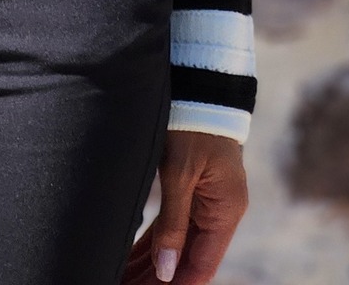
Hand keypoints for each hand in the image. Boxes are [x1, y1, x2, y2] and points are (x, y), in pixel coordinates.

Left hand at [122, 133, 246, 284]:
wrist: (199, 83)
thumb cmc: (192, 124)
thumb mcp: (179, 173)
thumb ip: (173, 223)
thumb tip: (166, 271)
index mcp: (224, 212)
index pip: (201, 265)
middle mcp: (218, 212)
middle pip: (187, 258)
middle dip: (158, 278)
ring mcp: (204, 201)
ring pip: (176, 244)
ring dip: (153, 265)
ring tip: (123, 279)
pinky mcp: (191, 189)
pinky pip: (171, 225)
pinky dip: (153, 244)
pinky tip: (132, 260)